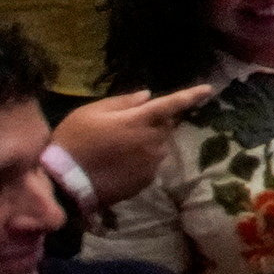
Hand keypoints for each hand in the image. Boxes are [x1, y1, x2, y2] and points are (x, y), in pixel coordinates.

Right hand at [49, 81, 209, 203]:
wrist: (64, 184)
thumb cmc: (73, 141)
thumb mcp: (90, 113)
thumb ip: (122, 103)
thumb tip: (147, 96)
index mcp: (139, 120)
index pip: (171, 104)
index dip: (191, 96)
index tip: (208, 90)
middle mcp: (152, 141)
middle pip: (164, 126)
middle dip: (153, 123)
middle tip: (124, 128)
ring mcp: (150, 163)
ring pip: (158, 146)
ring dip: (146, 143)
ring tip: (117, 149)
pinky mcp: (145, 181)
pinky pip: (150, 164)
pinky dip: (141, 161)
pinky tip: (118, 165)